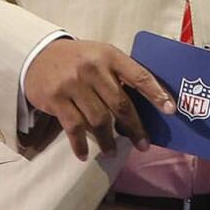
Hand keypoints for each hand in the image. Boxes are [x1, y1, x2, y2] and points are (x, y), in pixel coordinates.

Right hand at [24, 38, 174, 160]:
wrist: (39, 55)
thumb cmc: (80, 59)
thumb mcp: (102, 56)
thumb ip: (121, 74)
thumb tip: (148, 104)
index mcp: (110, 56)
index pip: (139, 75)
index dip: (156, 93)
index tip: (170, 110)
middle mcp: (93, 68)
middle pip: (120, 103)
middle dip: (134, 127)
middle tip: (143, 144)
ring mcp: (73, 84)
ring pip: (99, 119)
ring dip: (108, 140)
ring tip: (113, 152)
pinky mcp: (56, 99)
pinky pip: (74, 127)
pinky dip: (80, 144)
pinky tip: (85, 154)